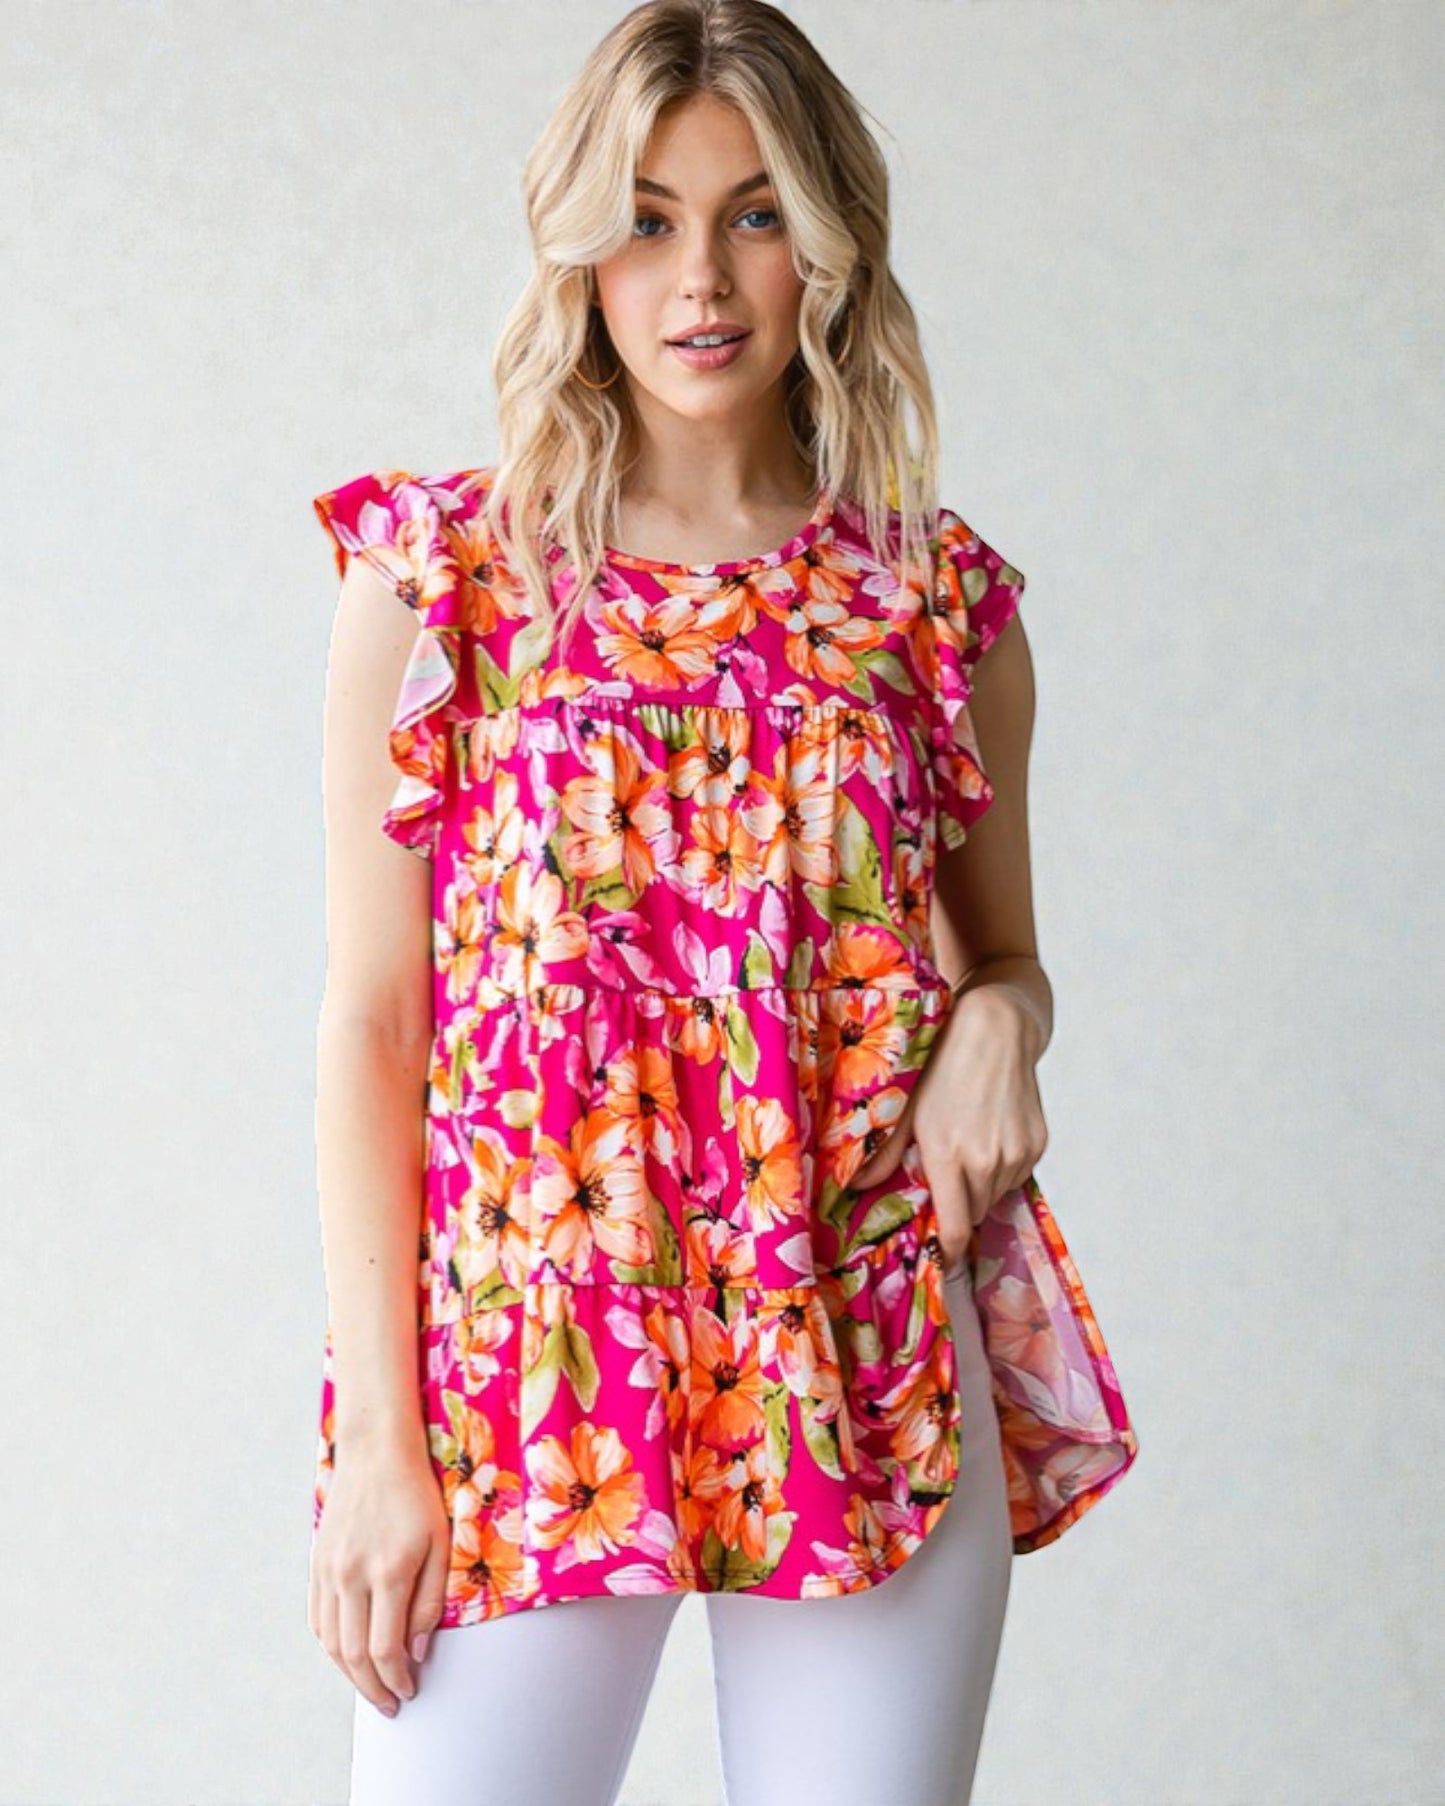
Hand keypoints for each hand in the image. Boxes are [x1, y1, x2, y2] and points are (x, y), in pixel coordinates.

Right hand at [308, 1435, 451, 1715]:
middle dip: (373, 1688)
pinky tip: (348, 1656)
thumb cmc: (417, 1495)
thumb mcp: (441, 1543)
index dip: (397, 1679)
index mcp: (388, 1571)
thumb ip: (430, 1600)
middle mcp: (351, 1576)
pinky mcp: (317, 1564)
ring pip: (331, 1643)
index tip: (409, 1693)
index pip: (385, 1649)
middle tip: (391, 1705)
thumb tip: (417, 1650)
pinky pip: (318, 1619)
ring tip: (371, 1688)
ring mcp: (329, 1571)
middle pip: (353, 1654)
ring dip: (350, 1674)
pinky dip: (331, 1647)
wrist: (376, 1452)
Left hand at [849, 985, 1047, 1276]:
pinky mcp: (1037, 1145)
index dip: (949, 1252)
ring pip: (996, 1195)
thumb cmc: (943, 1064)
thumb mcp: (906, 1108)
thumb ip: (885, 1153)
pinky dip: (1001, 1168)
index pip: (956, 1228)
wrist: (997, 1029)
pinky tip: (988, 1135)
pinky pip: (1016, 1176)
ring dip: (980, 1186)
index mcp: (949, 1155)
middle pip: (974, 1213)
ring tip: (966, 1146)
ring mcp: (1016, 1154)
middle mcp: (987, 1161)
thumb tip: (856, 1187)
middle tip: (944, 1177)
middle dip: (959, 1205)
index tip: (942, 1263)